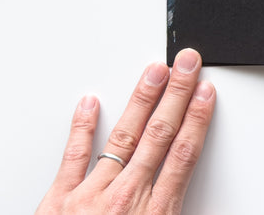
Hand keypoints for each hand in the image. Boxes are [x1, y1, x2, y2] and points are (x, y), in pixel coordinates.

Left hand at [37, 49, 215, 214]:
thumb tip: (197, 207)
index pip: (183, 154)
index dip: (197, 118)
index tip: (206, 93)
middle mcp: (125, 199)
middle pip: (159, 134)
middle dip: (177, 94)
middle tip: (186, 63)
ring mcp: (90, 197)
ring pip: (123, 137)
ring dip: (141, 100)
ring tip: (153, 72)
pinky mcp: (57, 202)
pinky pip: (72, 157)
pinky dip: (81, 128)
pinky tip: (90, 103)